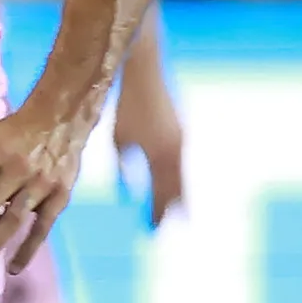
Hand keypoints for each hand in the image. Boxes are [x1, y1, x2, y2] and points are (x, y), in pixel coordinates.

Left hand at [111, 72, 186, 227]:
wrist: (145, 71)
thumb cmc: (126, 105)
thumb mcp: (120, 140)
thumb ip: (126, 167)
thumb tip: (127, 192)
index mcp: (162, 156)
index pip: (163, 194)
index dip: (159, 213)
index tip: (154, 231)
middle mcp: (177, 150)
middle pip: (179, 188)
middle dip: (175, 207)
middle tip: (177, 226)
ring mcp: (181, 138)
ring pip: (181, 174)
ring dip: (178, 192)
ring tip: (178, 210)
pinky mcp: (179, 129)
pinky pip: (180, 160)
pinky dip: (176, 174)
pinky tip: (170, 179)